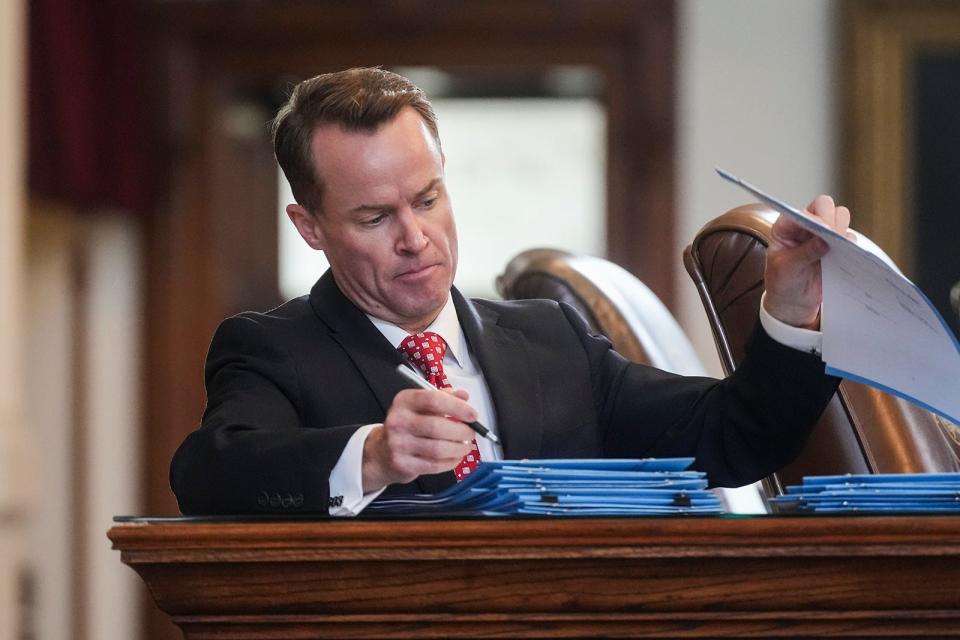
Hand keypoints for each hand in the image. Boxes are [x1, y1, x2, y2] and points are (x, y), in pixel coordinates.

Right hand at [361, 387, 476, 492]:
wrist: (381, 452)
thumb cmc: (407, 426)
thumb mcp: (420, 406)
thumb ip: (443, 398)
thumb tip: (463, 396)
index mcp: (404, 401)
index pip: (434, 400)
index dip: (457, 407)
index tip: (472, 414)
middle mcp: (398, 421)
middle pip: (437, 426)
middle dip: (461, 431)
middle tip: (471, 432)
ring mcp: (398, 444)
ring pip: (438, 449)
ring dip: (459, 448)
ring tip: (465, 446)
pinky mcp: (403, 464)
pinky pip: (434, 465)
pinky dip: (451, 462)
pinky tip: (455, 457)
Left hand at [763, 195, 852, 328]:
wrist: (793, 301)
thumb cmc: (782, 282)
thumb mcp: (786, 269)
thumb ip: (804, 253)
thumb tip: (825, 241)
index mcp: (786, 227)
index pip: (803, 211)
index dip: (815, 217)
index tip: (824, 230)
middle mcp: (805, 225)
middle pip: (825, 206)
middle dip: (832, 220)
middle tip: (834, 238)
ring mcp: (822, 234)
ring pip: (840, 217)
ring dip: (842, 230)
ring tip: (839, 248)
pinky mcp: (836, 246)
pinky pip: (850, 239)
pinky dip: (851, 245)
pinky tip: (846, 257)